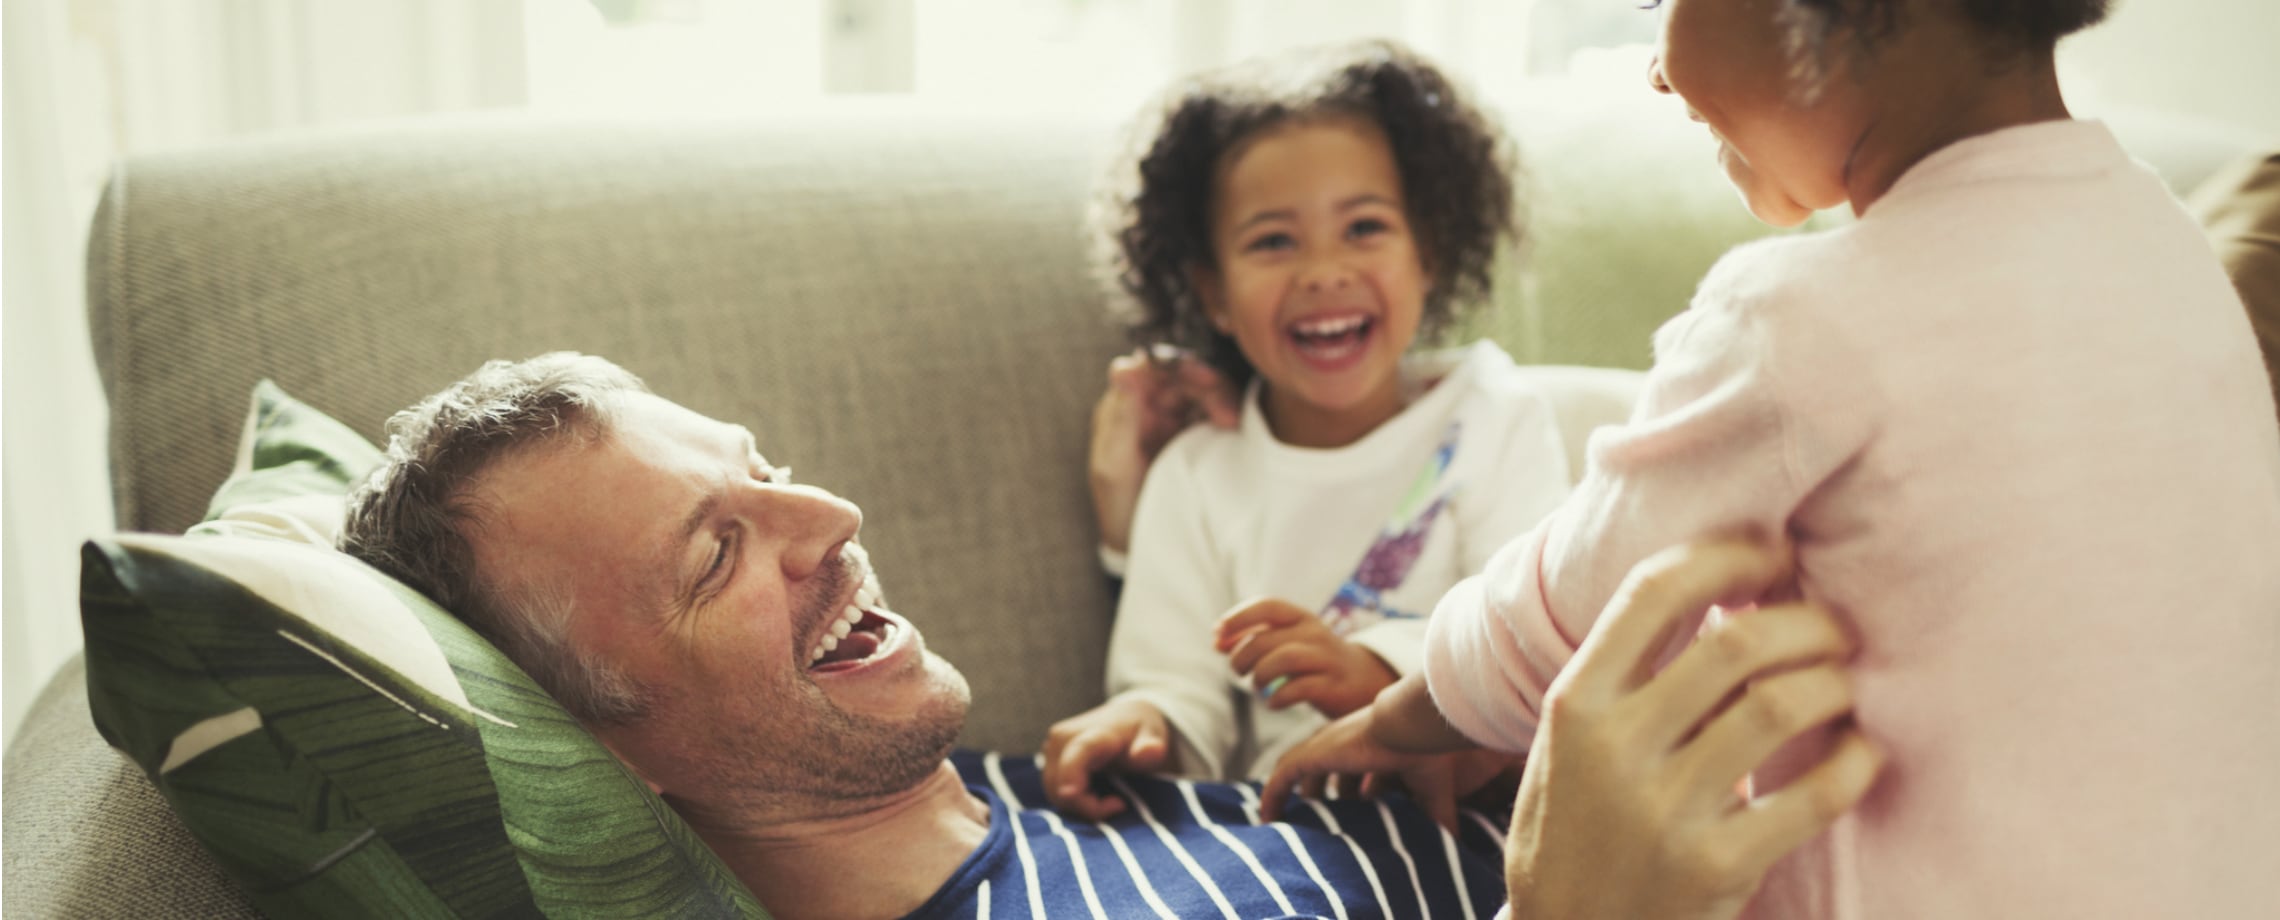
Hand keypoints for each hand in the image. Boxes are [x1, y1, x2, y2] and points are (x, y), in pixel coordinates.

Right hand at [1041, 697, 1175, 820]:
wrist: (1126, 718)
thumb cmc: (1140, 731)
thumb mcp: (1153, 736)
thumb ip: (1151, 747)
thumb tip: (1152, 751)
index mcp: (1091, 732)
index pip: (1076, 755)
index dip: (1071, 777)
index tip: (1073, 796)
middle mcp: (1063, 738)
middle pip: (1061, 784)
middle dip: (1087, 806)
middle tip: (1119, 805)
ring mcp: (1051, 750)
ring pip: (1055, 792)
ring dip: (1080, 806)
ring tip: (1111, 801)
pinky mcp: (1048, 761)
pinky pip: (1053, 790)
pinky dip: (1073, 801)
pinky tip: (1095, 796)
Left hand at [1089, 346, 1238, 553]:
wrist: (1137, 544)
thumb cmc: (1118, 504)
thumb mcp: (1112, 465)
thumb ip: (1120, 417)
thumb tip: (1124, 368)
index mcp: (1126, 405)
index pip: (1151, 368)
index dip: (1174, 366)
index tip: (1195, 378)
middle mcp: (1152, 406)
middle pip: (1184, 376)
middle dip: (1206, 385)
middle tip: (1223, 408)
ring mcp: (1177, 421)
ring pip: (1205, 392)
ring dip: (1221, 398)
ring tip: (1231, 421)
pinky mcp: (1199, 437)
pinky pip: (1217, 415)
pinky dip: (1229, 414)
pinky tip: (1235, 428)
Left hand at [1215, 598, 1394, 717]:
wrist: (1364, 681)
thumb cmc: (1314, 660)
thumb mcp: (1287, 643)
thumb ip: (1253, 640)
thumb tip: (1216, 641)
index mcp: (1301, 618)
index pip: (1268, 606)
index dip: (1238, 617)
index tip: (1217, 633)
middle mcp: (1315, 633)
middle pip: (1267, 639)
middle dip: (1241, 657)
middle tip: (1238, 671)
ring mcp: (1327, 659)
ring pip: (1284, 658)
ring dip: (1259, 675)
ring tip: (1256, 686)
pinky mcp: (1334, 687)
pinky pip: (1299, 689)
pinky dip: (1278, 698)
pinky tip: (1273, 702)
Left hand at [1259, 705, 1514, 831]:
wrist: (1412, 726)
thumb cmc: (1426, 754)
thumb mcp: (1432, 792)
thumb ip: (1438, 818)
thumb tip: (1452, 845)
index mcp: (1374, 750)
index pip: (1355, 772)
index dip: (1347, 794)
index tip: (1346, 817)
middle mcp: (1347, 747)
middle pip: (1323, 772)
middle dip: (1316, 795)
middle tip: (1311, 822)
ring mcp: (1327, 748)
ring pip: (1298, 773)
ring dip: (1289, 795)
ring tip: (1280, 822)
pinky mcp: (1313, 753)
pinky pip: (1283, 777)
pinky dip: (1273, 795)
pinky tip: (1266, 817)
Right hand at [1504, 539, 1884, 919]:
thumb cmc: (1577, 828)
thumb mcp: (1569, 743)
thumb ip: (1626, 674)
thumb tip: (1722, 588)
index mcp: (1574, 702)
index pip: (1655, 591)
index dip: (1729, 556)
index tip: (1774, 554)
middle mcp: (1613, 748)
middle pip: (1736, 642)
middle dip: (1807, 620)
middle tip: (1836, 628)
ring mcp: (1662, 811)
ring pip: (1781, 706)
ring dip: (1834, 684)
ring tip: (1846, 686)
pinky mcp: (1712, 868)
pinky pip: (1813, 796)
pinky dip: (1855, 763)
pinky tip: (1862, 754)